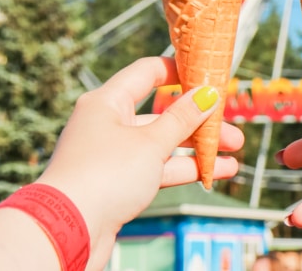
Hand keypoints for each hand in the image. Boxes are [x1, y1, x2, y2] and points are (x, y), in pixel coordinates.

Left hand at [37, 56, 243, 269]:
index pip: (147, 73)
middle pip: (161, 114)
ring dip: (197, 150)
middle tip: (232, 129)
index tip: (208, 75)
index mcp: (107, 101)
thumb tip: (208, 93)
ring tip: (233, 157)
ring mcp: (112, 155)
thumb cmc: (105, 175)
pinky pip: (156, 170)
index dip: (180, 71)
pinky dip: (183, 170)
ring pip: (162, 145)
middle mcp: (108, 124)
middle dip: (199, 122)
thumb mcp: (151, 143)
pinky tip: (213, 174)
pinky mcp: (117, 184)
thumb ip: (182, 118)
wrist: (68, 232)